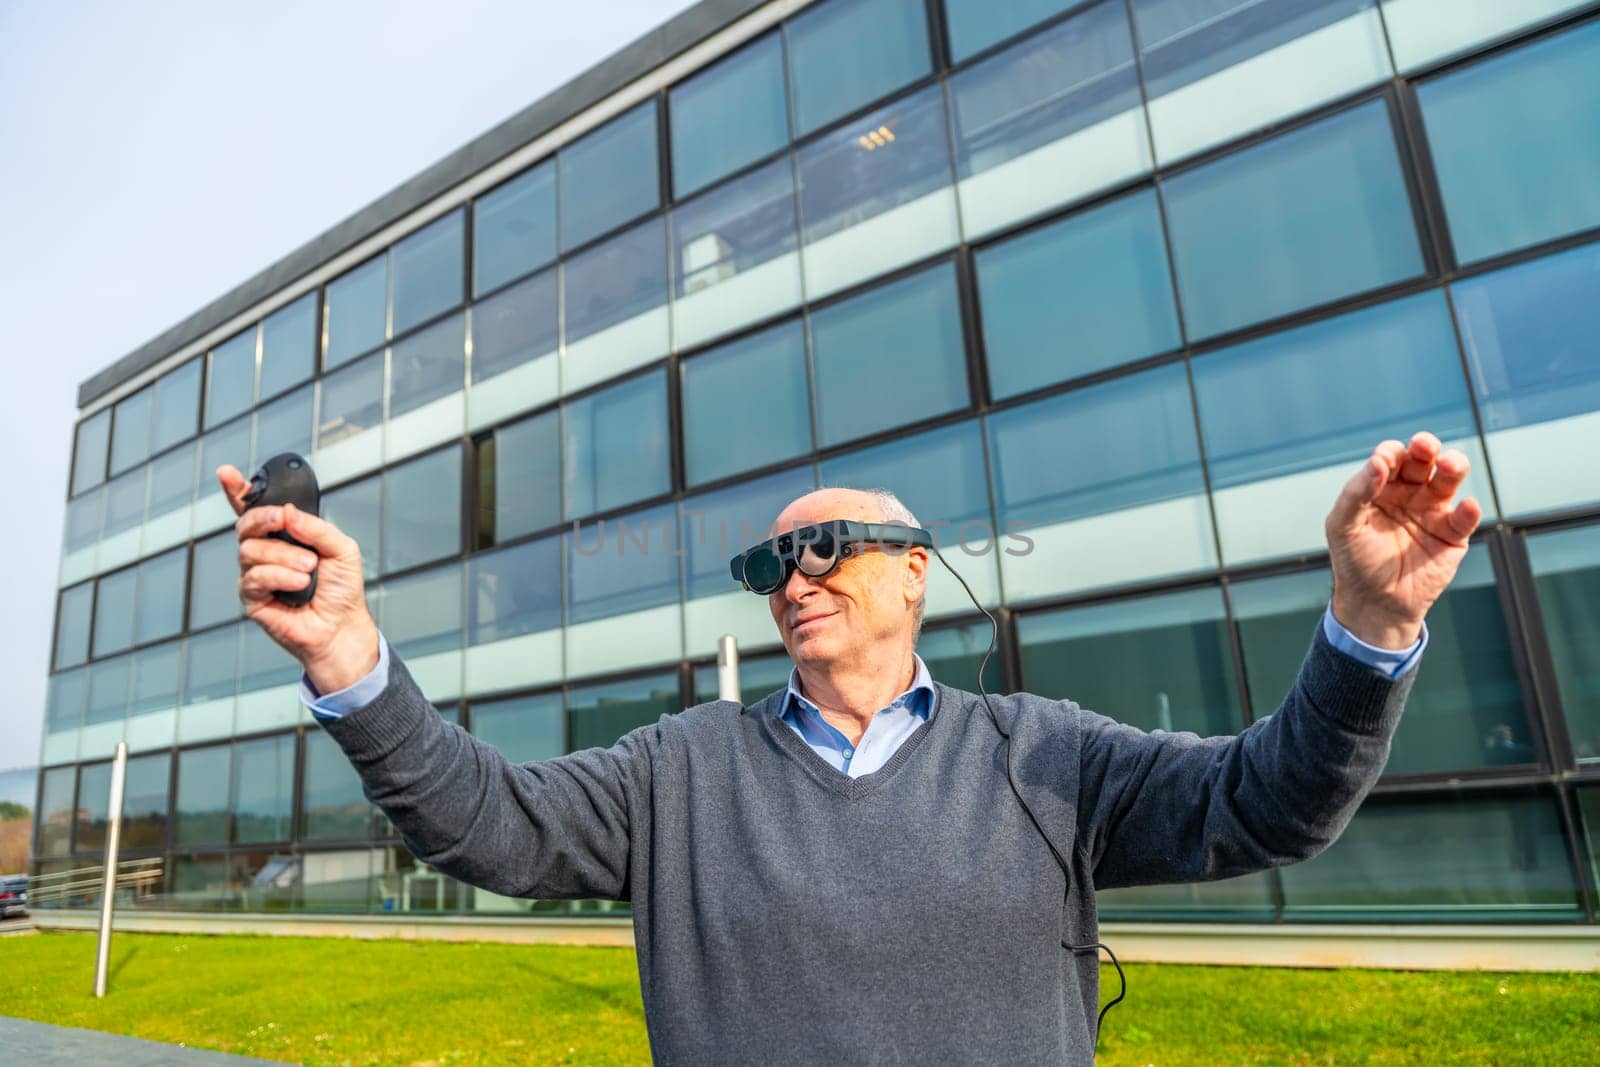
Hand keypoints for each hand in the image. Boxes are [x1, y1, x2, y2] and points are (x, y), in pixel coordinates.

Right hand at [217, 465, 379, 693]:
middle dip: (264, 518)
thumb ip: (315, 527)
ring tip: (309, 569)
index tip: (227, 473)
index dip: (237, 491)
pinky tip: (299, 583)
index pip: (254, 509)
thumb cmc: (342, 588)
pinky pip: (254, 577)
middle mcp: (265, 551)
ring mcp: (255, 573)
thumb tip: (287, 511)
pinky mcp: (251, 598)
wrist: (342, 625)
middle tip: (286, 521)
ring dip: (284, 556)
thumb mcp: (341, 548)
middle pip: (246, 524)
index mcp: (284, 535)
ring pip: (250, 550)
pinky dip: (280, 575)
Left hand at [1324, 432, 1482, 649]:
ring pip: (1449, 479)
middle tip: (1424, 445)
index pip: (1390, 458)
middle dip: (1425, 448)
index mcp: (1380, 487)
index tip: (1384, 460)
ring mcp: (1432, 511)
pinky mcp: (1453, 534)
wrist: (1376, 603)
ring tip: (1449, 465)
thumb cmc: (1355, 562)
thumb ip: (1356, 493)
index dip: (1390, 453)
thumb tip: (1377, 462)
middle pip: (1423, 461)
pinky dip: (1469, 510)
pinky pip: (1465, 518)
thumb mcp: (1343, 526)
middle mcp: (1409, 493)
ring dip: (1453, 466)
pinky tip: (1466, 506)